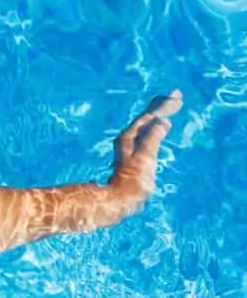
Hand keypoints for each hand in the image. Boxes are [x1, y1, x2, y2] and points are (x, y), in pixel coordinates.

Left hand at [106, 89, 181, 217]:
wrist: (120, 201)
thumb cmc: (132, 182)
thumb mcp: (146, 157)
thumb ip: (154, 137)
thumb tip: (163, 122)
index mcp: (130, 137)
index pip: (149, 116)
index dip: (164, 106)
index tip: (177, 97)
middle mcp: (128, 140)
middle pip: (147, 118)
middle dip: (162, 107)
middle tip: (177, 97)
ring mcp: (131, 149)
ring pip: (147, 126)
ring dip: (160, 116)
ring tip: (171, 108)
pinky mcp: (135, 159)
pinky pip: (148, 136)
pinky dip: (157, 129)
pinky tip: (160, 131)